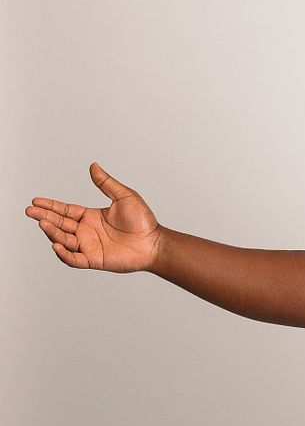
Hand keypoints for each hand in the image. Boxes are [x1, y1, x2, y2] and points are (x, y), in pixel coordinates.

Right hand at [25, 162, 163, 272]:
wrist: (154, 242)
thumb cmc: (143, 221)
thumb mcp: (124, 196)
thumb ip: (106, 183)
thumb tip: (93, 165)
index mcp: (91, 217)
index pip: (65, 210)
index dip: (50, 206)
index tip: (36, 201)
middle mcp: (87, 231)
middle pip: (60, 224)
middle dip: (44, 217)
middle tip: (30, 212)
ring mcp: (89, 246)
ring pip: (64, 240)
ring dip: (52, 232)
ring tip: (42, 223)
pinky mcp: (95, 260)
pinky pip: (75, 259)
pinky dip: (65, 254)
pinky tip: (57, 245)